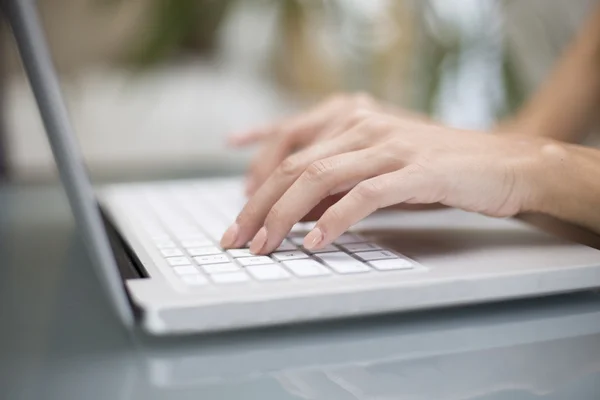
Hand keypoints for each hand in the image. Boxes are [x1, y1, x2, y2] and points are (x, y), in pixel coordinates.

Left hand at [221, 110, 543, 254]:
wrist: (504, 163)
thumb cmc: (439, 169)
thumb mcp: (379, 168)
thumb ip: (338, 183)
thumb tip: (296, 215)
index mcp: (352, 120)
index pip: (287, 146)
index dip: (256, 180)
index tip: (238, 214)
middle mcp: (364, 126)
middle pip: (293, 165)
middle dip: (258, 207)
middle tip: (237, 240)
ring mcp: (389, 145)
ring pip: (319, 177)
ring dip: (284, 216)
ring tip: (265, 246)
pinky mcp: (416, 170)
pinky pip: (364, 194)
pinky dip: (334, 220)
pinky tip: (315, 243)